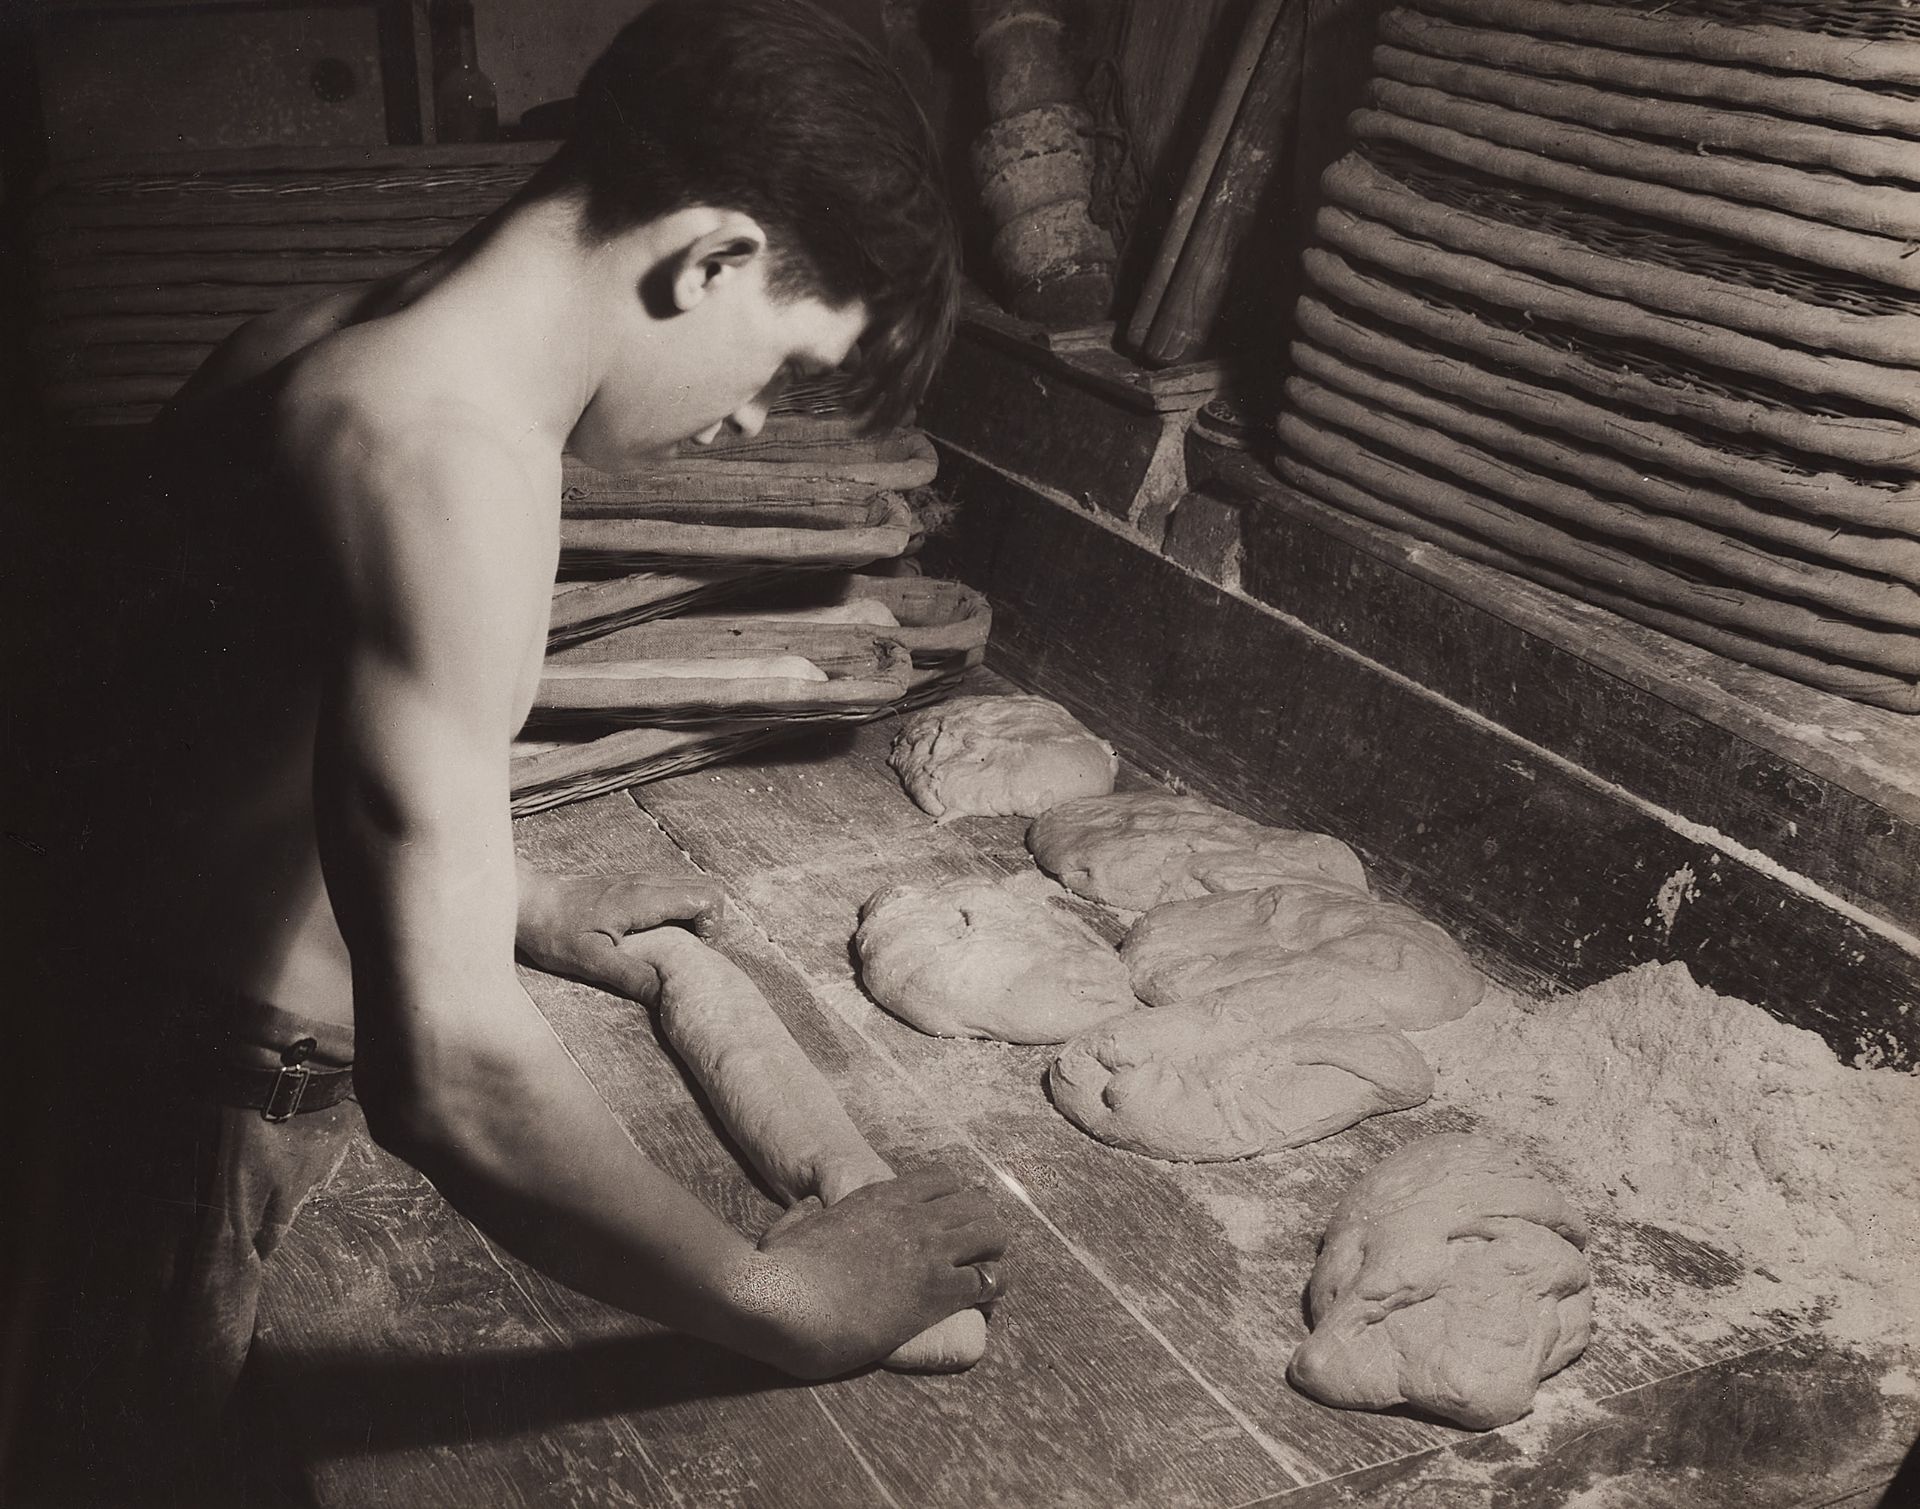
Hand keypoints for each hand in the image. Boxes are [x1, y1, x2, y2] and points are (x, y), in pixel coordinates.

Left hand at [516, 867, 726, 997]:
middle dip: (710, 920)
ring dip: (693, 915)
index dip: (712, 925)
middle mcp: (646, 882)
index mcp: (643, 899)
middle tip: (689, 951)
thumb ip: (630, 976)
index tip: (694, 950)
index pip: (705, 897)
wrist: (525, 901)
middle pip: (705, 887)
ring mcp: (638, 879)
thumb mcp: (590, 962)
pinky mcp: (629, 883)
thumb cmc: (553, 931)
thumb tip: (664, 993)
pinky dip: (677, 911)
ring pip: (689, 886)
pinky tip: (652, 936)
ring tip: (672, 946)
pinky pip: (671, 890)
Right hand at [740, 1166, 1008, 1378]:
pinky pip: (988, 1281)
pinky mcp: (935, 1292)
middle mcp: (912, 1216)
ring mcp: (927, 1252)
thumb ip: (805, 1214)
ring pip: (992, 1235)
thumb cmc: (779, 1270)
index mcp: (881, 1197)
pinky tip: (983, 1302)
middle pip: (976, 1204)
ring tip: (985, 1275)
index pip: (943, 1180)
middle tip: (976, 1252)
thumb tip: (808, 1208)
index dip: (953, 1201)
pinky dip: (992, 1289)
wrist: (782, 1302)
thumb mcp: (791, 1227)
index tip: (950, 1223)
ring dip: (993, 1254)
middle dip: (981, 1226)